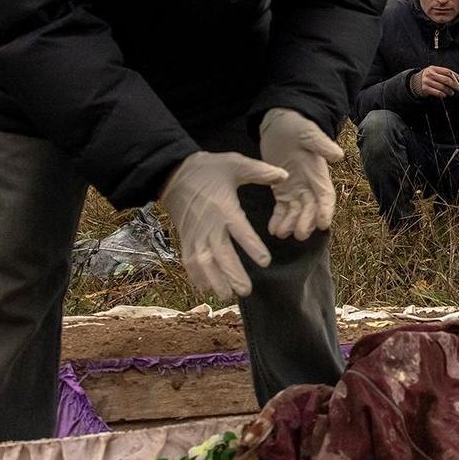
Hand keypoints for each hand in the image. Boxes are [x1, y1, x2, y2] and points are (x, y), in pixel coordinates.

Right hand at [159, 149, 286, 300]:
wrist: (174, 174)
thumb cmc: (209, 170)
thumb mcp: (235, 164)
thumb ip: (260, 172)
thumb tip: (284, 175)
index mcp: (225, 208)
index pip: (240, 231)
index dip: (252, 247)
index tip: (265, 262)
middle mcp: (210, 226)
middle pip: (221, 254)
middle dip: (232, 274)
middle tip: (246, 290)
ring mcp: (196, 235)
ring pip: (204, 263)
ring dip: (214, 280)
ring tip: (226, 296)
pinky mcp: (186, 240)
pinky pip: (189, 262)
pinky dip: (196, 277)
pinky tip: (206, 289)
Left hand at [258, 107, 344, 241]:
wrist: (279, 125)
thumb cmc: (296, 127)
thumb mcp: (309, 133)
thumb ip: (321, 145)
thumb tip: (338, 155)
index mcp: (319, 174)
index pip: (326, 196)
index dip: (326, 210)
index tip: (323, 224)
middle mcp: (309, 186)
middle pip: (311, 209)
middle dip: (306, 222)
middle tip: (299, 234)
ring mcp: (295, 190)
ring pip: (296, 213)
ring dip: (291, 224)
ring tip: (281, 233)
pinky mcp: (281, 191)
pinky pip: (281, 210)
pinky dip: (278, 220)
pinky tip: (272, 229)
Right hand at [410, 65, 458, 97]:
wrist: (415, 82)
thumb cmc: (428, 77)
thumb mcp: (434, 71)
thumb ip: (443, 74)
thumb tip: (457, 79)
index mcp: (433, 68)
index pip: (447, 71)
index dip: (455, 76)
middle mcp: (430, 74)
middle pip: (446, 80)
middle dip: (454, 85)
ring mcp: (427, 81)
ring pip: (442, 87)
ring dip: (449, 91)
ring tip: (451, 93)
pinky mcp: (425, 89)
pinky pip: (438, 93)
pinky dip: (443, 94)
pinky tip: (444, 95)